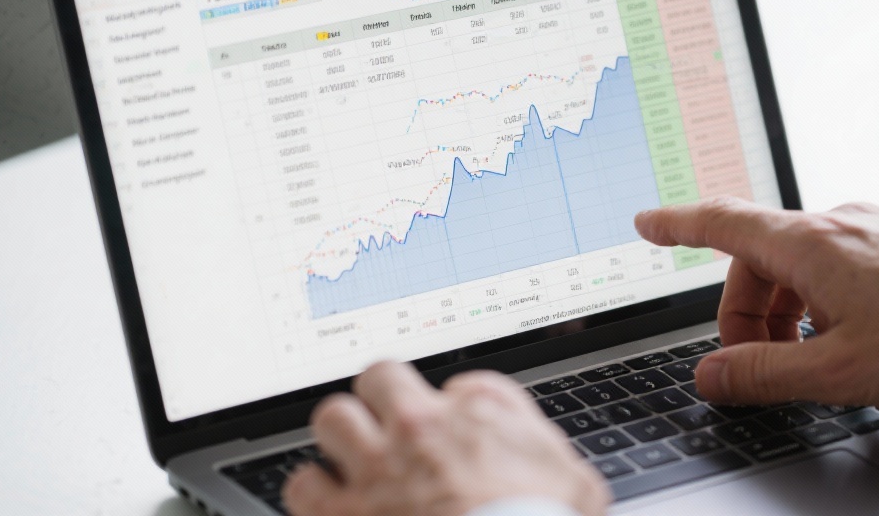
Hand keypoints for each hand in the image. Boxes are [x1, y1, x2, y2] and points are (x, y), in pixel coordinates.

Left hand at [283, 361, 608, 515]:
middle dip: (381, 398)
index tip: (449, 424)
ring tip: (350, 455)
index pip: (454, 380)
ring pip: (332, 417)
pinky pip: (303, 484)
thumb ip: (537, 440)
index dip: (450, 404)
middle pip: (379, 377)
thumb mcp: (575, 481)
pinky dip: (312, 492)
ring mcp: (376, 469)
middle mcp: (419, 428)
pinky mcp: (343, 513)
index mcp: (477, 413)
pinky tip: (328, 501)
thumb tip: (509, 424)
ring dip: (340, 436)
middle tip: (389, 424)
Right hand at [635, 198, 878, 408]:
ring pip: (797, 263)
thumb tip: (710, 375)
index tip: (646, 222)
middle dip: (744, 313)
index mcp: (811, 243)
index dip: (676, 224)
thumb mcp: (837, 370)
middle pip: (757, 259)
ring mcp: (870, 225)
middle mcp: (836, 221)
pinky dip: (819, 299)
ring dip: (784, 311)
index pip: (722, 222)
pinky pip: (834, 262)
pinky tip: (847, 337)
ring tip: (810, 359)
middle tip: (756, 366)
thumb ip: (762, 374)